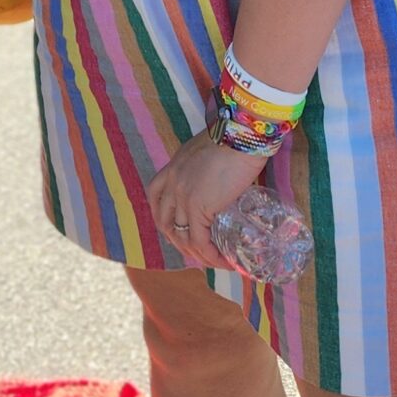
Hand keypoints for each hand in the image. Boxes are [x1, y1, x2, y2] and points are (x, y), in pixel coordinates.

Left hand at [147, 130, 268, 268]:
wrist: (241, 136)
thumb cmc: (234, 138)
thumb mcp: (209, 150)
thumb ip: (206, 165)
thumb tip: (222, 177)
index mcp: (173, 167)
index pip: (155, 196)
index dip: (163, 216)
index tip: (176, 227)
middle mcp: (172, 183)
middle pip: (165, 221)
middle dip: (178, 241)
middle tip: (197, 251)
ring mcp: (182, 196)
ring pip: (182, 236)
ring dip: (197, 254)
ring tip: (214, 261)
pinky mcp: (198, 207)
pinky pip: (200, 241)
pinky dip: (210, 255)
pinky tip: (224, 261)